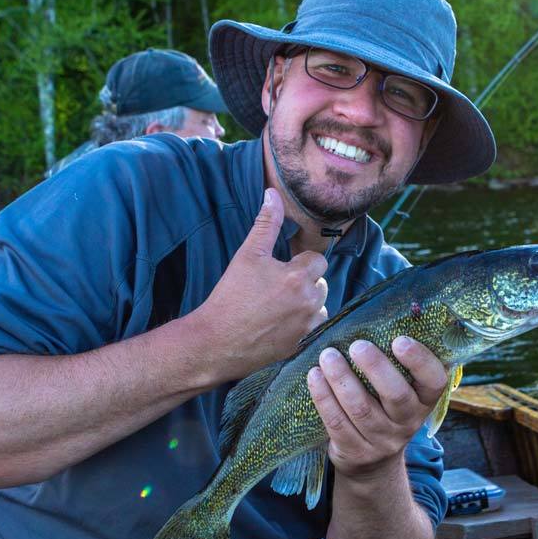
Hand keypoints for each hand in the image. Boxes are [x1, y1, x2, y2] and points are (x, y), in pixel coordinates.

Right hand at [193, 188, 328, 378]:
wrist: (217, 341)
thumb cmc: (230, 296)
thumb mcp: (247, 255)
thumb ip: (266, 223)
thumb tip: (272, 193)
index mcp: (298, 276)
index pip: (317, 260)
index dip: (298, 263)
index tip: (279, 270)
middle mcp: (309, 301)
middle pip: (320, 282)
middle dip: (303, 283)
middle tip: (275, 289)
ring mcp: (308, 326)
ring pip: (320, 306)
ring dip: (306, 304)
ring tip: (278, 307)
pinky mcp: (304, 345)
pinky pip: (316, 328)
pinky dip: (304, 325)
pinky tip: (281, 324)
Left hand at [306, 336, 448, 479]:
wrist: (372, 462)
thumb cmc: (384, 405)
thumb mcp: (402, 388)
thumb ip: (395, 361)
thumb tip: (376, 314)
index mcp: (424, 400)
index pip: (435, 381)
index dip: (419, 361)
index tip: (399, 340)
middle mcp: (408, 422)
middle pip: (396, 396)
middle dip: (376, 368)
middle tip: (357, 345)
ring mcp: (382, 440)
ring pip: (361, 409)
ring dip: (342, 379)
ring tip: (327, 356)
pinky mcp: (355, 451)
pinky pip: (337, 423)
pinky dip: (323, 397)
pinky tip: (314, 376)